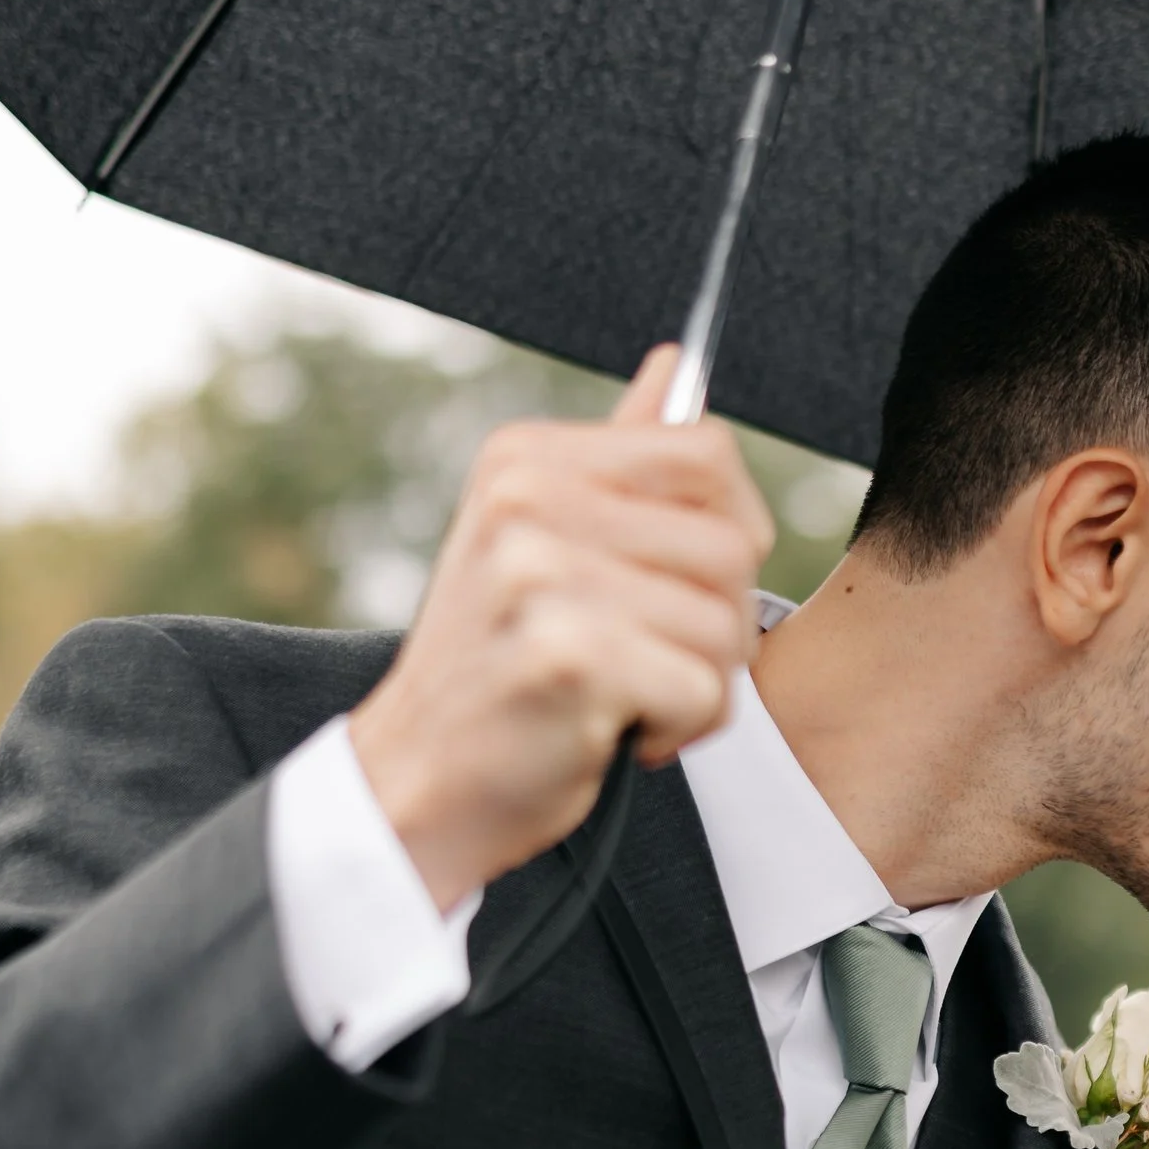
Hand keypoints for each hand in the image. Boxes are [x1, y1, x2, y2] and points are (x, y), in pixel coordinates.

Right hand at [350, 347, 771, 911]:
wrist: (417, 783)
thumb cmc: (500, 669)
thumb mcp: (543, 544)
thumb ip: (619, 461)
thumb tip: (679, 365)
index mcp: (526, 458)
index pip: (705, 451)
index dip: (732, 527)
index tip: (686, 583)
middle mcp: (527, 500)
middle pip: (732, 543)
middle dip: (720, 622)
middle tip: (652, 658)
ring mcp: (540, 575)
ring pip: (726, 623)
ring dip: (700, 684)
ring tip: (627, 697)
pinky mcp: (566, 656)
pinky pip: (703, 688)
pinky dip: (680, 729)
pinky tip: (614, 732)